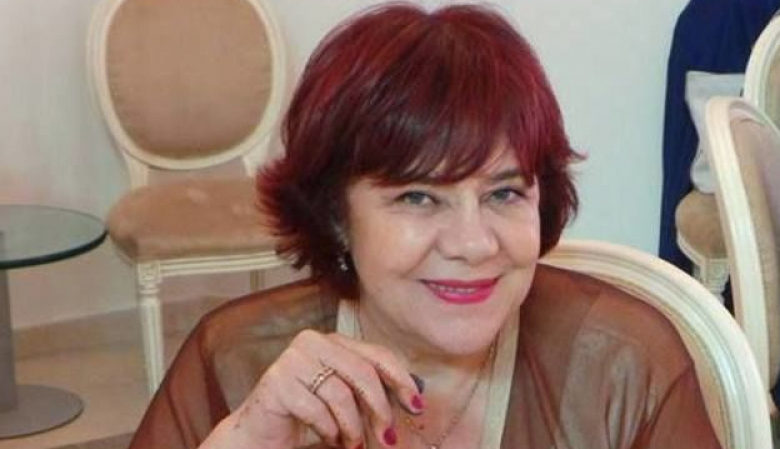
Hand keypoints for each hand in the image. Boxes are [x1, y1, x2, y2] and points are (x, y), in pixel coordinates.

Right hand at [200, 330, 423, 448]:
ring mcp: (292, 360)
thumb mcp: (347, 399)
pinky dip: (329, 430)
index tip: (417, 406)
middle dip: (380, 409)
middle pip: (362, 372)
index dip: (401, 380)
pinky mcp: (277, 382)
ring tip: (353, 444)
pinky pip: (317, 409)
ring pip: (341, 394)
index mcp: (334, 341)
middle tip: (387, 437)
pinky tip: (329, 437)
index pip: (377, 354)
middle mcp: (312, 342)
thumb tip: (416, 396)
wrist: (263, 432)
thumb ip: (373, 391)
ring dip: (353, 427)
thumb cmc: (311, 414)